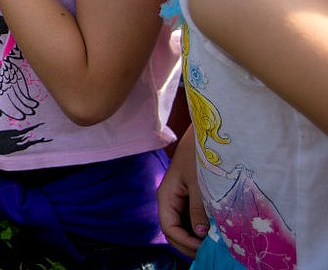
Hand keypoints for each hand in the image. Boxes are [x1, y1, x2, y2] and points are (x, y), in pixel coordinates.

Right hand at [157, 126, 207, 257]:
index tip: (205, 249)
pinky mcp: (193, 194)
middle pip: (174, 229)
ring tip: (215, 244)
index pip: (169, 228)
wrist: (207, 130)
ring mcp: (182, 196)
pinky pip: (194, 216)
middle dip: (189, 244)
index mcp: (167, 195)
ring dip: (197, 237)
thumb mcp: (200, 183)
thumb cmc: (201, 154)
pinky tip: (217, 230)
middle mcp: (171, 198)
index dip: (185, 242)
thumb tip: (199, 234)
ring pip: (185, 224)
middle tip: (211, 253)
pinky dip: (203, 226)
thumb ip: (199, 209)